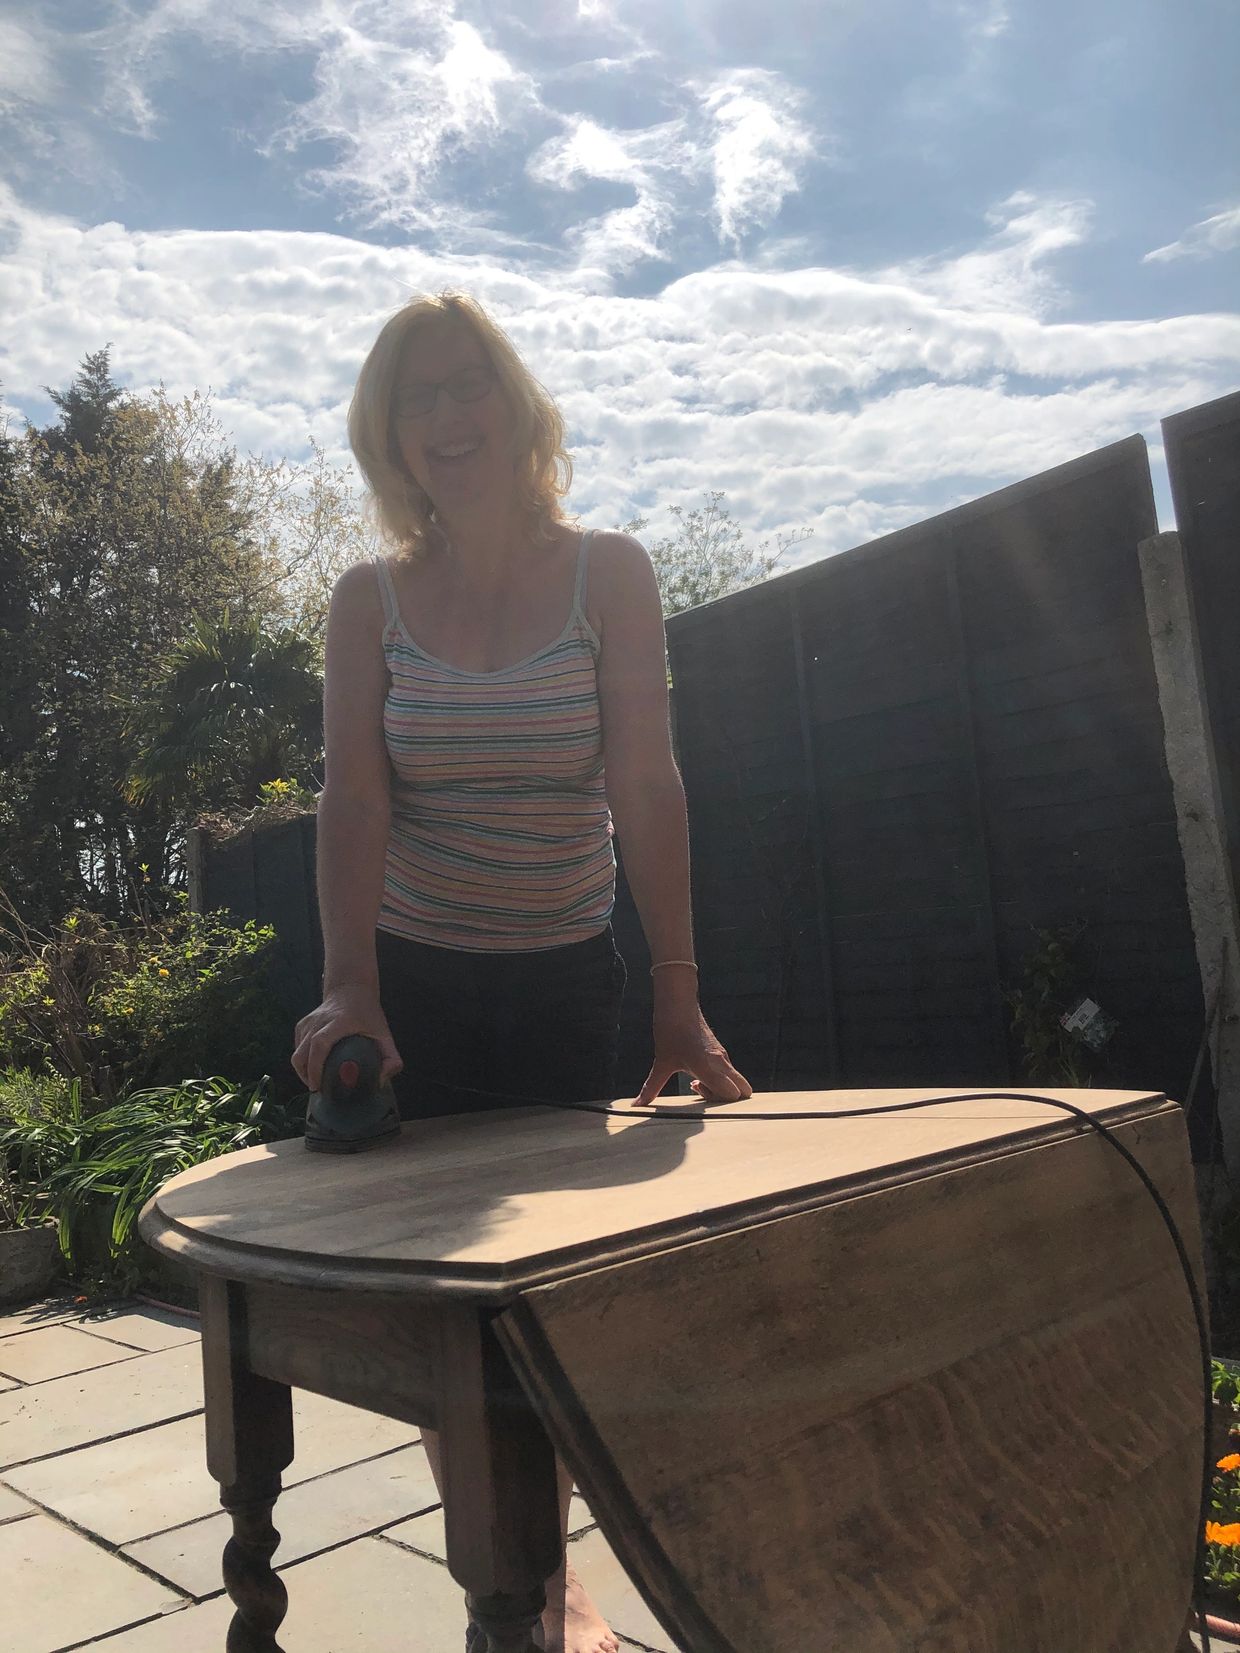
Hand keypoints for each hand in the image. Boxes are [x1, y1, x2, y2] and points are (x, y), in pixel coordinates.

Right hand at [292, 985, 403, 1092]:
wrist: (351, 988)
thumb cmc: (368, 1013)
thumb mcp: (385, 1034)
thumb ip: (391, 1058)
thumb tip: (381, 1081)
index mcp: (340, 1022)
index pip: (320, 1043)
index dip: (316, 1067)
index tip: (319, 1086)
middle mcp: (320, 1020)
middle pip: (302, 1052)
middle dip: (306, 1075)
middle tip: (319, 1090)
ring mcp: (308, 1022)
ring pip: (296, 1052)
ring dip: (303, 1071)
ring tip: (317, 1082)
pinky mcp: (302, 1024)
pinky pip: (297, 1047)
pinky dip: (302, 1061)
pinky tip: (314, 1068)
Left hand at [634, 1003, 751, 1105]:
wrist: (678, 1005)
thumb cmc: (671, 1031)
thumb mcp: (661, 1062)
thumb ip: (651, 1087)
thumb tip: (637, 1104)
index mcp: (710, 1067)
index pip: (732, 1094)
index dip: (718, 1102)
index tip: (696, 1092)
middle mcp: (722, 1062)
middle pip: (743, 1091)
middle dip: (726, 1099)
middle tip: (702, 1093)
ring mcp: (723, 1056)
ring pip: (735, 1081)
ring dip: (719, 1088)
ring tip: (695, 1083)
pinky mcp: (720, 1051)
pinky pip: (728, 1072)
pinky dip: (718, 1079)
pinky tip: (697, 1073)